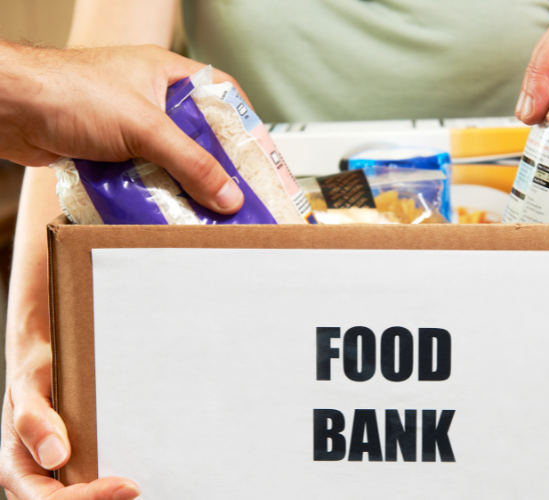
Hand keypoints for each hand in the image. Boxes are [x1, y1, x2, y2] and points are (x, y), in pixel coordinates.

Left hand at [0, 42, 248, 213]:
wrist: (9, 109)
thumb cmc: (66, 90)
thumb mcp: (145, 128)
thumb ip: (191, 164)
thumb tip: (227, 194)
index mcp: (167, 75)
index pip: (222, 97)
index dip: (244, 125)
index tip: (260, 156)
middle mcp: (152, 99)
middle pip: (199, 136)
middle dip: (215, 166)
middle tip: (236, 192)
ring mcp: (131, 127)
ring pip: (172, 160)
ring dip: (184, 184)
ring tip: (205, 208)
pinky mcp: (112, 151)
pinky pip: (146, 176)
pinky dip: (156, 193)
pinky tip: (165, 209)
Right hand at [0, 341, 138, 499]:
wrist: (43, 361)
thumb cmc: (36, 372)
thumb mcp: (30, 386)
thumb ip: (34, 420)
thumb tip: (56, 456)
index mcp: (15, 466)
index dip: (88, 498)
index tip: (126, 485)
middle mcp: (32, 478)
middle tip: (135, 487)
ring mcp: (52, 476)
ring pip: (77, 498)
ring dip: (105, 495)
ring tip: (135, 483)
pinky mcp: (71, 468)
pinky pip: (88, 483)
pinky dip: (109, 484)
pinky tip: (130, 473)